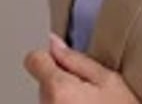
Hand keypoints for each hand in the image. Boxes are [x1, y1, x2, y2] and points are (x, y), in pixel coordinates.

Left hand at [24, 34, 140, 103]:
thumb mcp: (107, 80)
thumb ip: (76, 59)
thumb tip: (53, 43)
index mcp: (59, 90)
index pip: (34, 59)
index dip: (48, 57)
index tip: (62, 62)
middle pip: (42, 82)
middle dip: (59, 80)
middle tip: (87, 91)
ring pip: (47, 100)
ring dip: (62, 99)